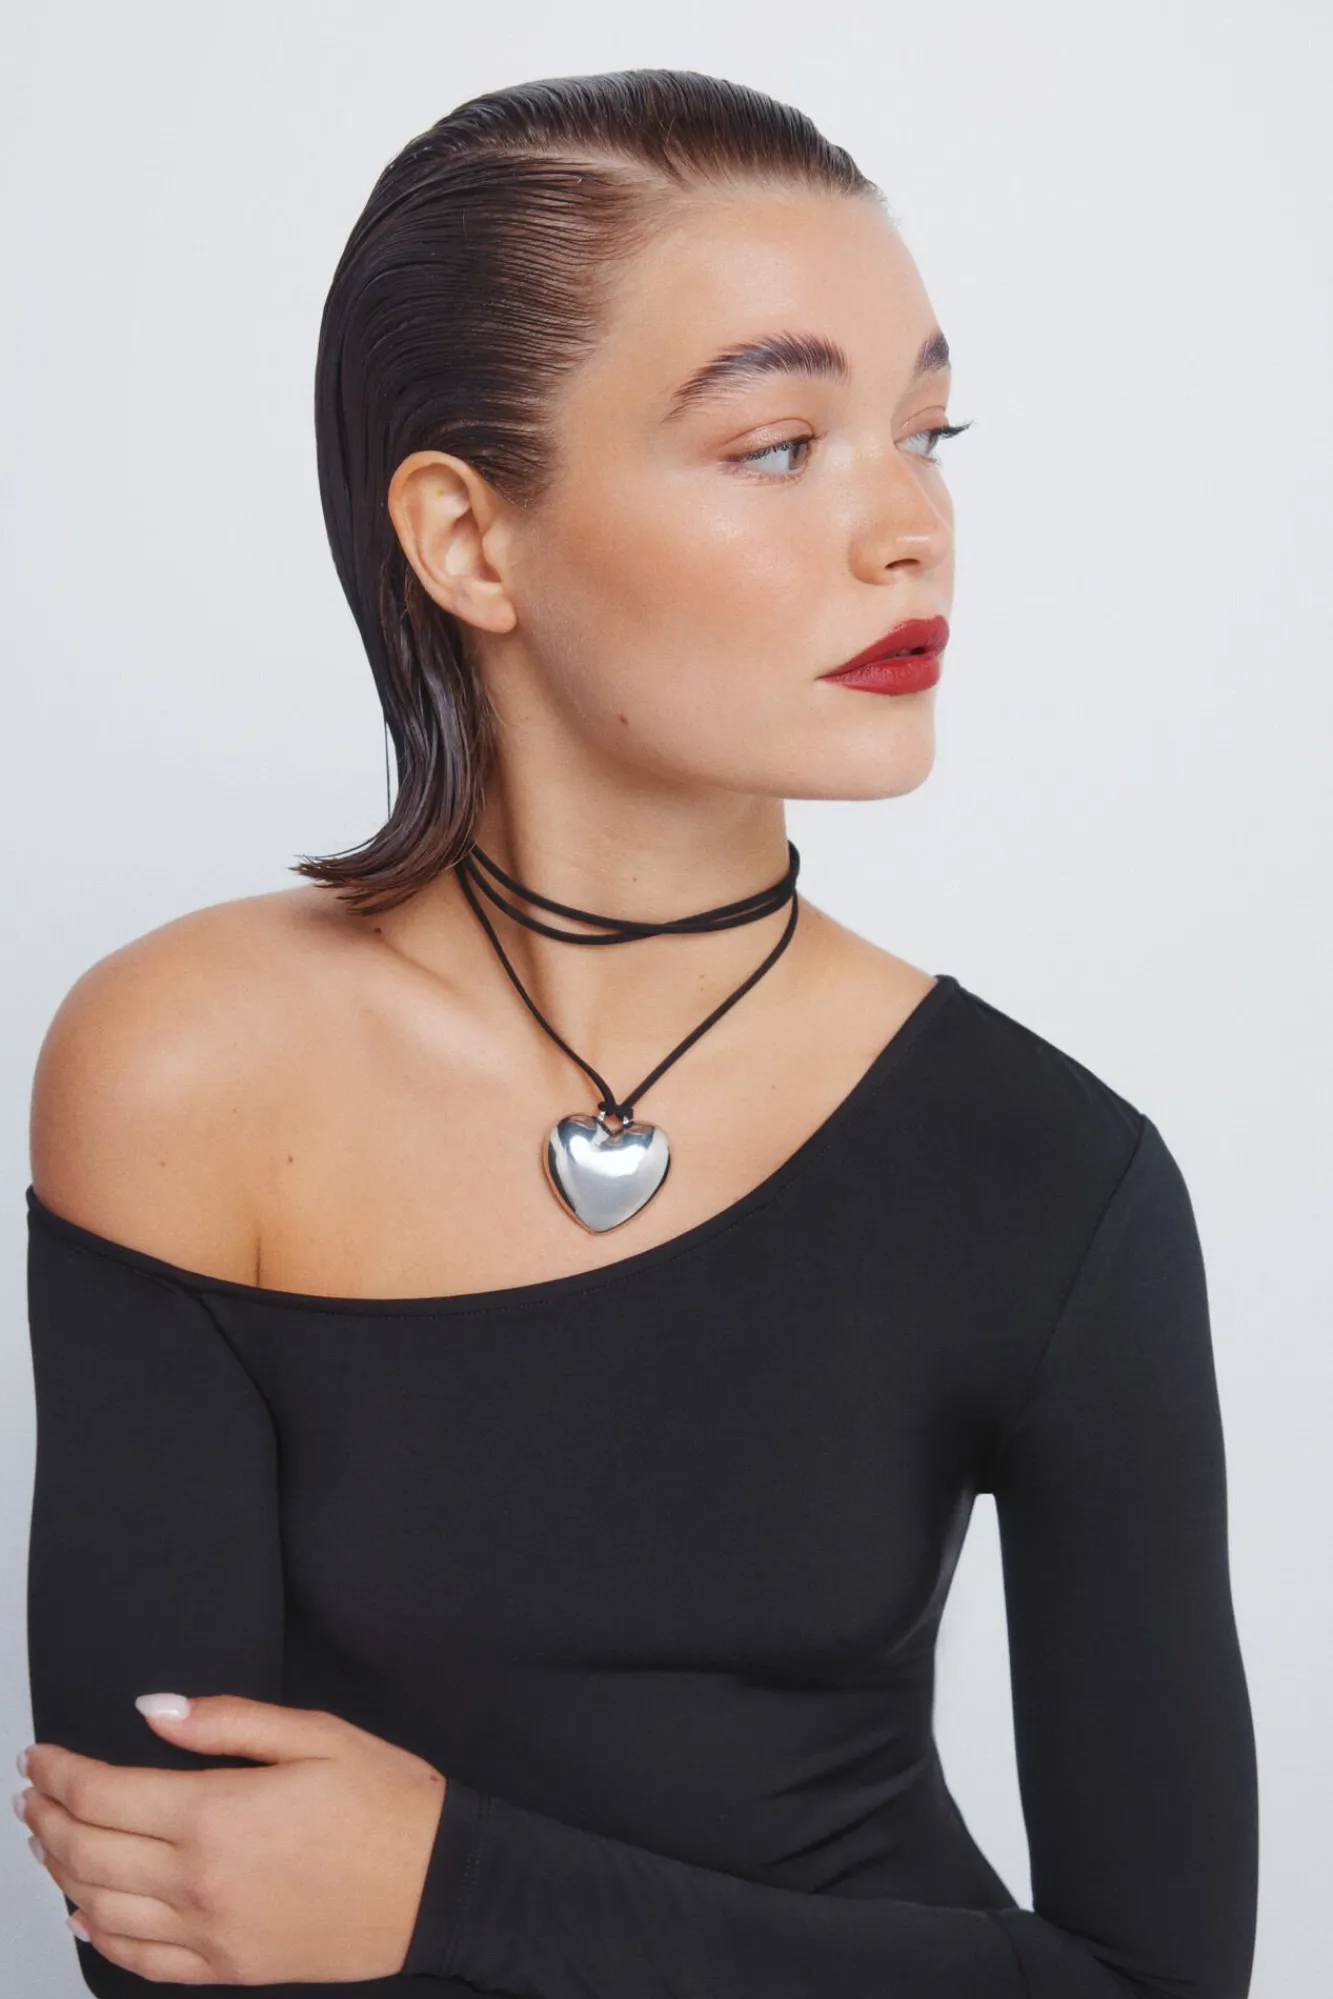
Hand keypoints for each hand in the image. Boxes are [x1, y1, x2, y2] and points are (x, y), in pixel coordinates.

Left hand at [16, 1693, 447, 1983]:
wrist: (438, 1884)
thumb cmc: (388, 1804)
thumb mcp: (315, 1734)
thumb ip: (225, 1722)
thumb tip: (155, 1710)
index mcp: (218, 1815)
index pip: (105, 1794)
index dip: (60, 1773)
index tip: (40, 1756)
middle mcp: (201, 1882)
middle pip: (87, 1852)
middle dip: (48, 1818)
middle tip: (33, 1792)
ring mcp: (211, 1934)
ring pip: (101, 1909)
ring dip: (61, 1873)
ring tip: (47, 1842)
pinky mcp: (229, 1968)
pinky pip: (141, 1961)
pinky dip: (99, 1938)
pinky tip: (87, 1914)